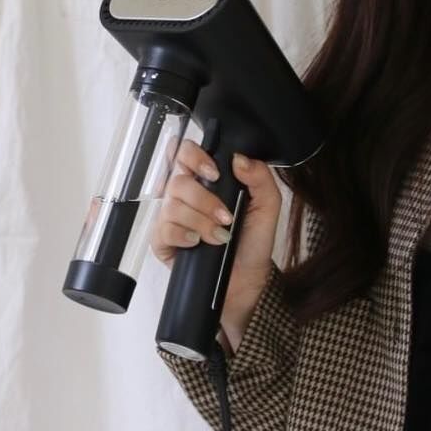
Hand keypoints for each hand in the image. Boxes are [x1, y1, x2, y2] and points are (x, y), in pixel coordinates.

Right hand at [149, 138, 281, 313]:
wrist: (248, 278)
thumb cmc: (252, 241)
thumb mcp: (267, 205)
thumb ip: (260, 176)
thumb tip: (239, 159)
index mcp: (204, 179)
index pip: (184, 152)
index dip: (193, 155)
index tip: (215, 173)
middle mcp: (183, 195)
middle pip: (176, 178)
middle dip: (204, 198)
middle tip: (225, 215)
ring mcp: (170, 217)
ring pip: (170, 205)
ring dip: (200, 221)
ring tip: (219, 235)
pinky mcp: (162, 241)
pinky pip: (163, 229)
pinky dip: (183, 234)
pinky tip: (196, 242)